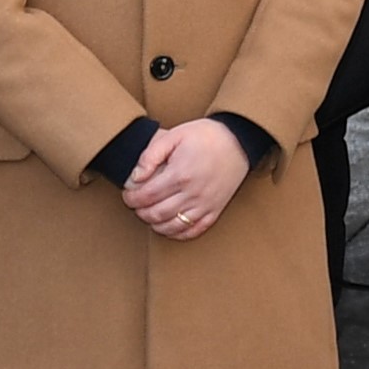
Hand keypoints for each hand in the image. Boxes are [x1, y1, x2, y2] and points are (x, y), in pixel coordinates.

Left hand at [123, 120, 252, 239]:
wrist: (240, 141)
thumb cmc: (206, 136)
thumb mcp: (175, 135)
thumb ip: (151, 155)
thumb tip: (135, 177)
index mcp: (180, 174)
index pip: (146, 196)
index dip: (131, 198)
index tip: (128, 195)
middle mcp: (193, 193)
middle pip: (156, 214)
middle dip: (140, 212)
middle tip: (137, 205)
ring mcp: (205, 204)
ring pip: (173, 226)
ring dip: (156, 224)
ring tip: (150, 215)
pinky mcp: (216, 210)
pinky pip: (194, 230)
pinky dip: (178, 233)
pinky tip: (170, 226)